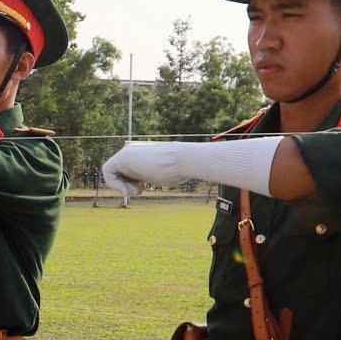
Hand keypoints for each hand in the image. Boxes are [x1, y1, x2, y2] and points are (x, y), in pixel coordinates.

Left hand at [101, 136, 282, 204]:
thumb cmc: (192, 165)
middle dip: (126, 183)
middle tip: (141, 190)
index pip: (131, 168)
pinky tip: (136, 189)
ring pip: (111, 173)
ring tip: (140, 189)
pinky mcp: (121, 158)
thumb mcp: (190, 171)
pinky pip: (108, 174)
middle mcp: (133, 149)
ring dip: (124, 186)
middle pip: (118, 169)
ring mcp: (127, 153)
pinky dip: (119, 186)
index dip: (133, 181)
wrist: (187, 160)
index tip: (145, 189)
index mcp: (146, 152)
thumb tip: (233, 170)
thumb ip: (198, 171)